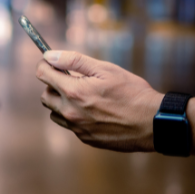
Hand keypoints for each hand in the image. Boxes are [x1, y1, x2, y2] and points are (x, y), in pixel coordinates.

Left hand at [35, 50, 163, 151]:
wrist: (152, 123)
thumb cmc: (132, 93)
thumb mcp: (105, 69)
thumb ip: (74, 61)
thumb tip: (50, 55)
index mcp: (73, 92)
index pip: (42, 74)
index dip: (46, 64)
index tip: (53, 62)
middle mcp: (70, 112)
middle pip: (45, 96)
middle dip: (53, 85)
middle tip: (72, 79)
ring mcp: (77, 128)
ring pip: (55, 113)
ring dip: (62, 102)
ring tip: (84, 95)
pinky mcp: (85, 138)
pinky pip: (70, 125)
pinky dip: (75, 115)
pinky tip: (94, 110)